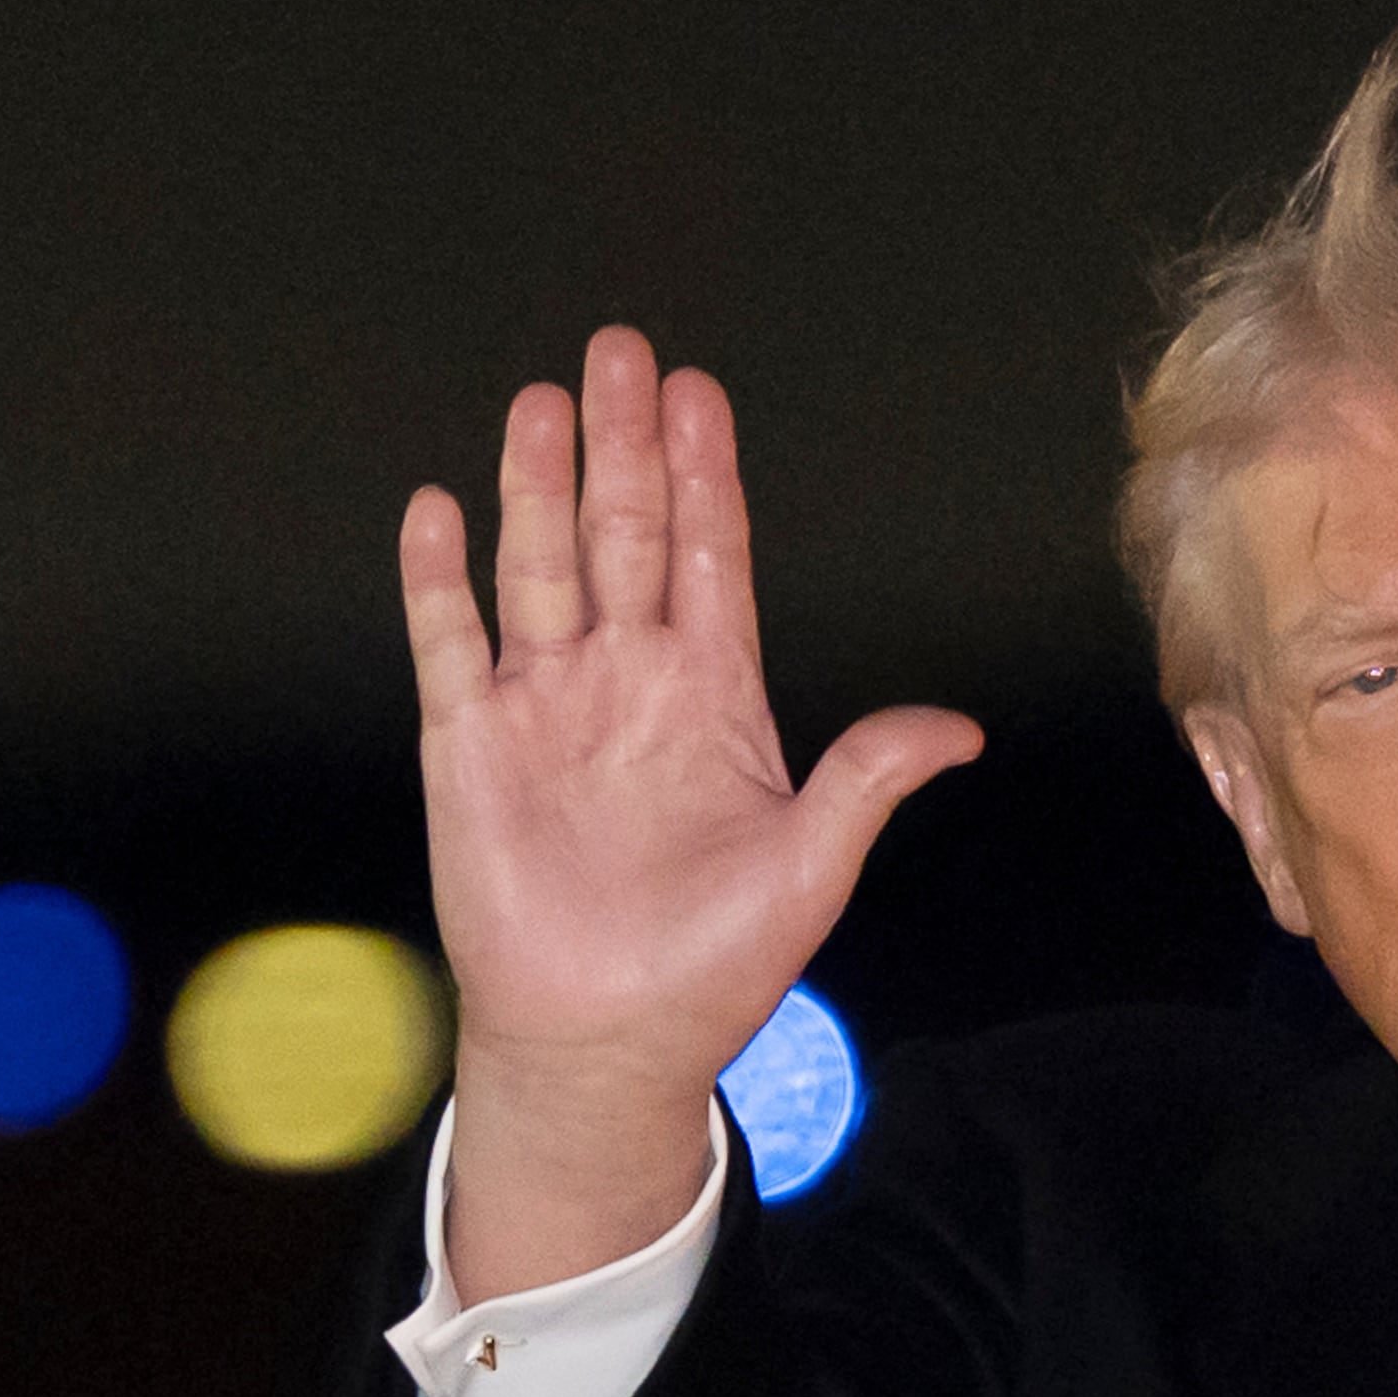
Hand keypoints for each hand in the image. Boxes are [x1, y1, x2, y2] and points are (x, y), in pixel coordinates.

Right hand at [404, 327, 980, 1299]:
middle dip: (624, 446)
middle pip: (624, 535)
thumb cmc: (713, 969)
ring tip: (544, 399)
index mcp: (711, 699)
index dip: (704, 476)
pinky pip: (450, 643)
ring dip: (539, 484)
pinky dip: (439, 578)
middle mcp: (626, 684)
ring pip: (540, 567)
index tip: (698, 393)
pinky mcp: (470, 747)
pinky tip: (438, 509)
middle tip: (622, 351)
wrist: (610, 1044)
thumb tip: (959, 732)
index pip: (710, 557)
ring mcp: (546, 708)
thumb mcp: (812, 867)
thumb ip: (868, 781)